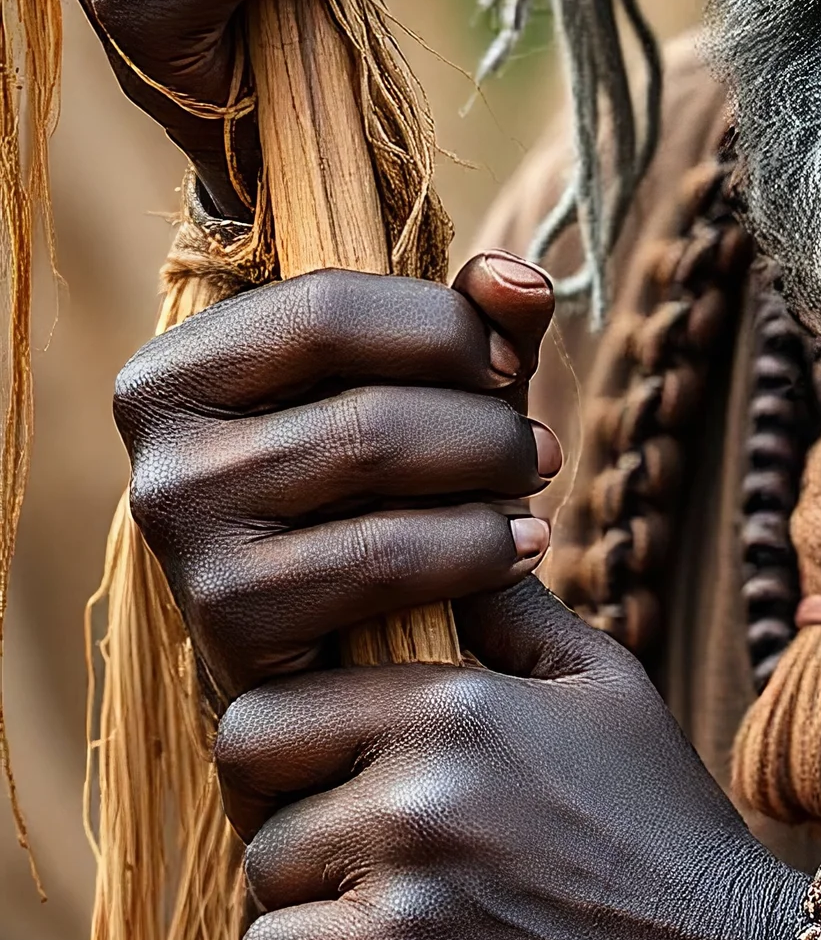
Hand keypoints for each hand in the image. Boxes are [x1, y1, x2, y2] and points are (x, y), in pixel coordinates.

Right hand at [115, 252, 561, 707]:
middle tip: (542, 445)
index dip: (442, 326)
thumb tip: (521, 281)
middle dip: (484, 418)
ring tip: (536, 485)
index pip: (323, 308)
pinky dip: (475, 549)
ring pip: (373, 465)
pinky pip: (380, 562)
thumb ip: (467, 320)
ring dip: (489, 474)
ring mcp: (185, 545)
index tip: (511, 360)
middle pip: (361, 399)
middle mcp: (160, 454)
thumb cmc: (374, 494)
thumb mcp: (416, 392)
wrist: (337, 658)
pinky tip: (521, 549)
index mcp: (176, 371)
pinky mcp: (230, 626)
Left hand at [218, 578, 798, 939]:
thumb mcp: (605, 687)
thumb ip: (508, 611)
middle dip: (280, 810)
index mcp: (460, 700)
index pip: (278, 696)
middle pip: (249, 778)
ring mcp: (408, 879)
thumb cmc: (663, 830)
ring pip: (263, 882)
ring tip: (381, 925)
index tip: (325, 775)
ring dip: (305, 911)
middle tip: (338, 851)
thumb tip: (453, 530)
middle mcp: (422, 778)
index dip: (288, 738)